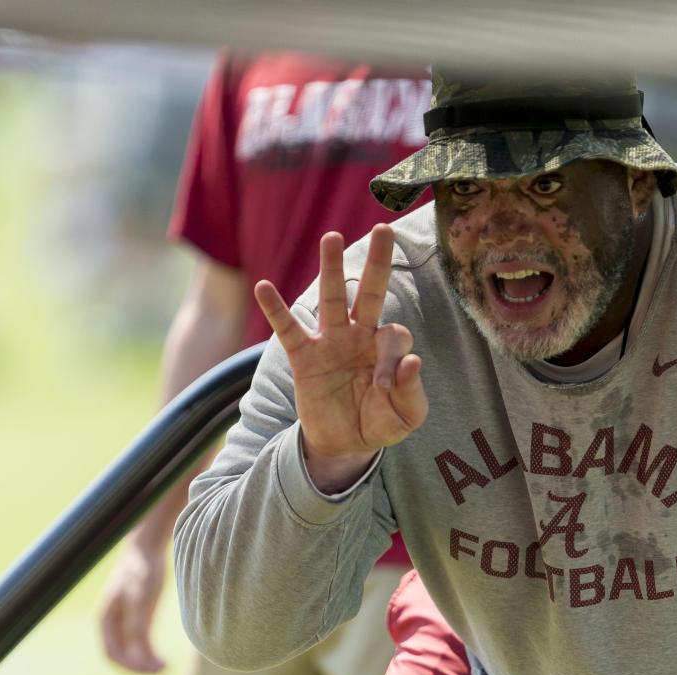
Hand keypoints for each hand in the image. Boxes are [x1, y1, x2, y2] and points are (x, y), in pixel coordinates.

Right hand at [99, 540, 166, 672]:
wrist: (147, 549)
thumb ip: (137, 618)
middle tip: (162, 670)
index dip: (130, 665)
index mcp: (106, 619)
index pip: (112, 653)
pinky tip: (163, 658)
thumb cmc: (142, 569)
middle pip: (120, 657)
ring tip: (165, 667)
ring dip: (144, 663)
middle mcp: (112, 623)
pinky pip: (139, 644)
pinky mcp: (138, 617)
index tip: (151, 668)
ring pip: (130, 652)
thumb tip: (137, 644)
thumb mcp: (141, 593)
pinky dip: (149, 654)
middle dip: (138, 668)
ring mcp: (124, 621)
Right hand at [255, 226, 426, 490]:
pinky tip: (263, 286)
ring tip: (332, 237)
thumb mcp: (406, 416)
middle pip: (370, 291)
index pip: (394, 336)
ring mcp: (331, 342)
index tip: (383, 387)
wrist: (345, 445)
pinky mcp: (304, 358)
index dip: (391, 359)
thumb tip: (413, 361)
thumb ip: (413, 391)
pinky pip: (288, 329)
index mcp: (387, 347)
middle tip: (384, 228)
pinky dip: (275, 309)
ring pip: (332, 298)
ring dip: (332, 268)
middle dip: (378, 261)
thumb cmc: (380, 423)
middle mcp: (360, 335)